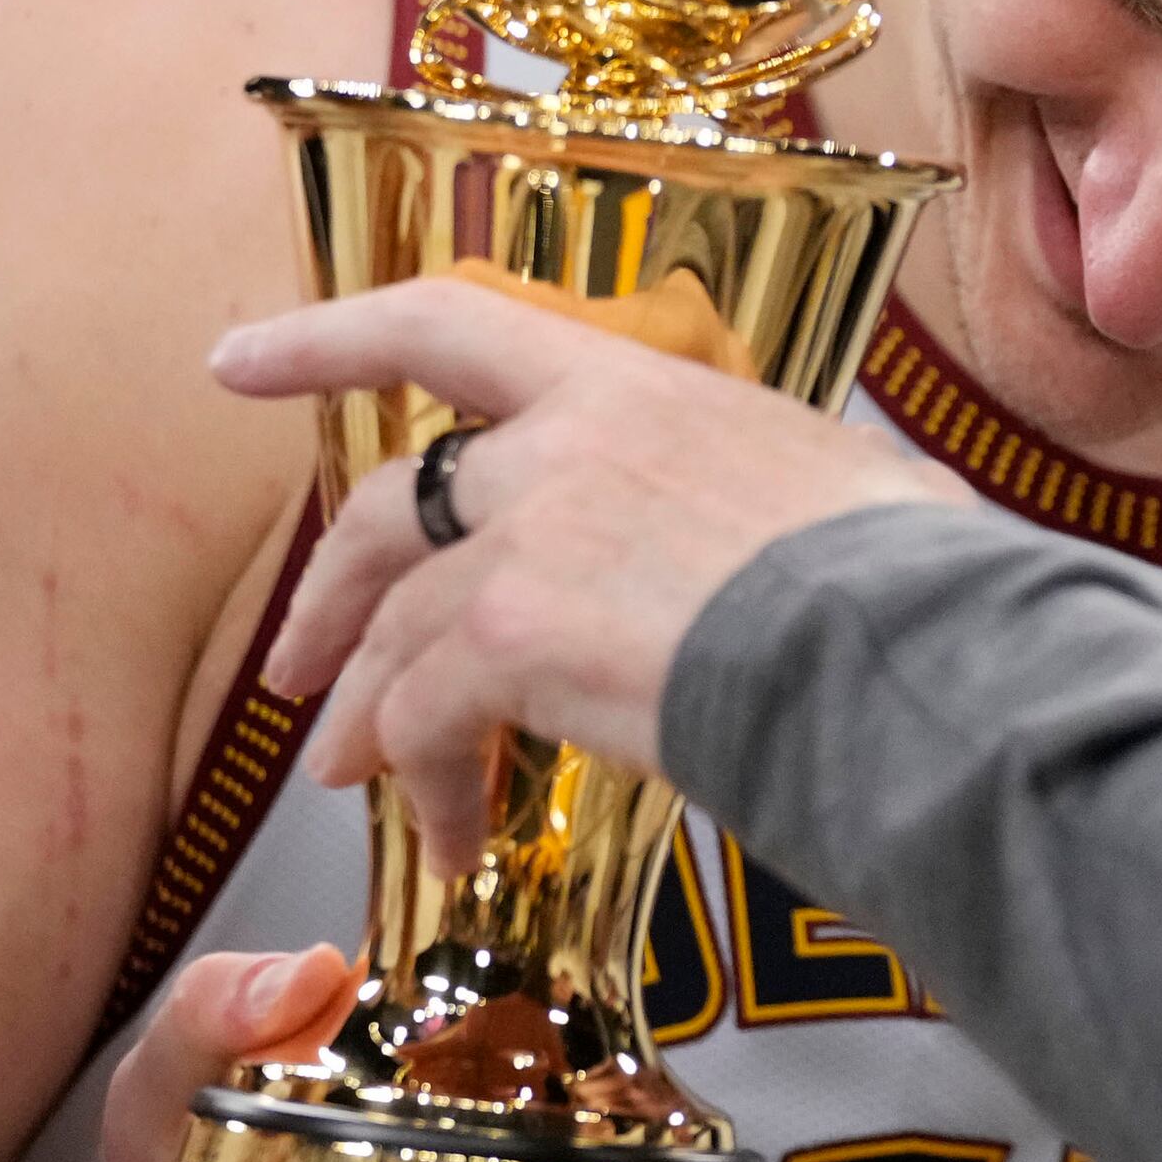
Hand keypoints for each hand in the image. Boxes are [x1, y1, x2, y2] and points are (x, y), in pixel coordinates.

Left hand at [201, 278, 964, 868]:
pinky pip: (424, 717)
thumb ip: (777, 496)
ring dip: (371, 717)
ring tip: (364, 787)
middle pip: (391, 503)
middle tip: (302, 665)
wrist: (913, 648)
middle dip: (331, 593)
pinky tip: (455, 840)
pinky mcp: (512, 634)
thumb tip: (831, 528)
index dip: (331, 337)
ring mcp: (528, 534)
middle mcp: (563, 444)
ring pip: (396, 626)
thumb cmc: (920, 583)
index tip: (241, 360)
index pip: (449, 321)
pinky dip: (426, 785)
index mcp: (639, 387)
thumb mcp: (845, 487)